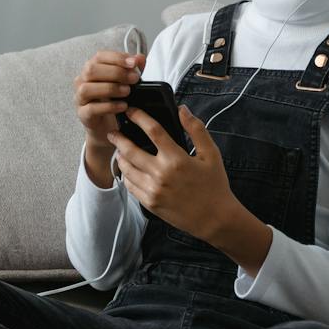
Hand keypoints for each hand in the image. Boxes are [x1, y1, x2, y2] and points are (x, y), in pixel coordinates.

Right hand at [73, 48, 144, 149]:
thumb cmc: (114, 100)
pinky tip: (122, 106)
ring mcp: (80, 98)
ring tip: (127, 92)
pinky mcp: (83, 114)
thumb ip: (132, 69)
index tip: (133, 63)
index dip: (117, 58)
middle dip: (115, 72)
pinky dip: (109, 106)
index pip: (99, 56)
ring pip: (87, 88)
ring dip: (110, 88)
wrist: (107, 126)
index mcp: (92, 69)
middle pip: (91, 70)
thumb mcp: (126, 83)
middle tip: (134, 79)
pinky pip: (92, 108)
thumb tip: (140, 58)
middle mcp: (82, 81)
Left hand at [108, 104, 236, 242]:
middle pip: (130, 150)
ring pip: (126, 169)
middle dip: (119, 138)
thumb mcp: (211, 154)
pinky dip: (126, 175)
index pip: (152, 131)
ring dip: (120, 156)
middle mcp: (161, 174)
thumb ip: (196, 129)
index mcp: (176, 159)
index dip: (139, 117)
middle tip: (113, 132)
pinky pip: (130, 186)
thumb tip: (182, 109)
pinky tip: (128, 170)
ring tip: (119, 150)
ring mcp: (153, 190)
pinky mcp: (150, 203)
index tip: (131, 111)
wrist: (215, 219)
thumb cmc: (214, 185)